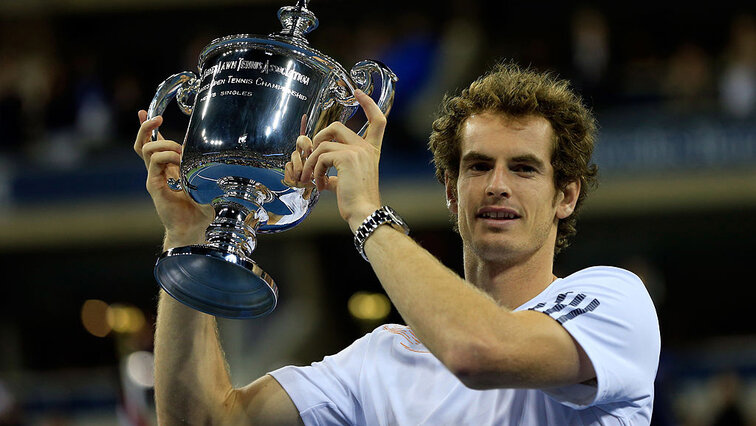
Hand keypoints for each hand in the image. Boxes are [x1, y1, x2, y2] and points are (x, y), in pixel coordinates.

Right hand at [134, 110, 213, 245]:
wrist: (194, 228)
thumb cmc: (203, 207)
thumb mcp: (209, 180)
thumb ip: (210, 166)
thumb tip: (226, 152)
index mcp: (168, 168)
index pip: (153, 144)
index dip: (148, 128)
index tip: (147, 112)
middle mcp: (158, 171)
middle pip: (143, 144)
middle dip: (147, 128)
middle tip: (159, 118)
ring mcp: (154, 177)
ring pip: (147, 150)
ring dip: (164, 144)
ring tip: (180, 150)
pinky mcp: (154, 185)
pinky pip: (154, 163)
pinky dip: (166, 157)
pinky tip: (179, 161)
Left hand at [287, 90, 385, 231]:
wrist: (364, 213)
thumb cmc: (356, 202)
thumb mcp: (346, 182)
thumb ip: (333, 171)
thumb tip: (316, 172)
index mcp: (371, 151)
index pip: (378, 120)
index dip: (369, 103)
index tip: (359, 92)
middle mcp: (366, 148)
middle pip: (337, 126)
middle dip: (318, 137)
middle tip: (311, 156)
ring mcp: (358, 151)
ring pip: (323, 143)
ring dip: (311, 161)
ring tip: (311, 178)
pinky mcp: (347, 158)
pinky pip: (321, 156)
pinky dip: (315, 171)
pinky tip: (320, 185)